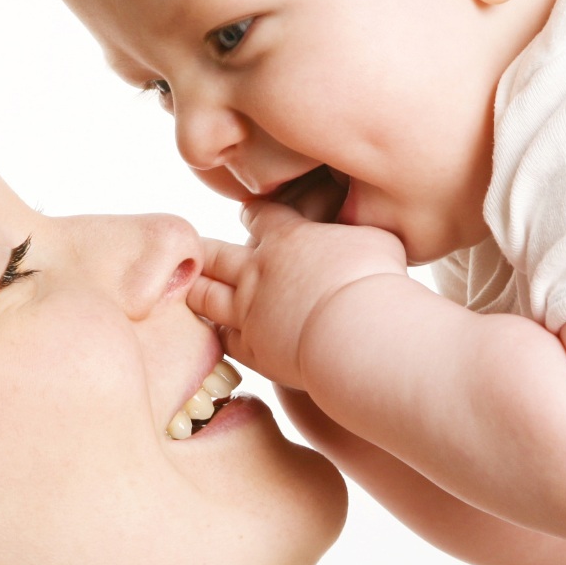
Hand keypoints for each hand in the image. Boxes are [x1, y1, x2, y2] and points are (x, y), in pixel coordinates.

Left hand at [187, 201, 407, 388]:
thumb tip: (365, 234)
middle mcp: (257, 271)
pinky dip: (219, 335)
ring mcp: (249, 311)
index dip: (254, 215)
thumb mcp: (375, 239)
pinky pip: (224, 340)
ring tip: (190, 287)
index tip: (251, 216)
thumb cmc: (374, 281)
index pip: (259, 217)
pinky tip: (219, 335)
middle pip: (216, 253)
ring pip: (206, 296)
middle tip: (196, 246)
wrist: (357, 330)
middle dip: (206, 248)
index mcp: (286, 238)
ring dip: (197, 289)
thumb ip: (358, 233)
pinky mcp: (253, 349)